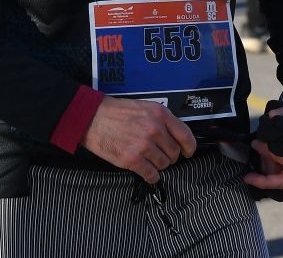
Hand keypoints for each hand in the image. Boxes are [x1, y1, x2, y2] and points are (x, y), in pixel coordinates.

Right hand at [80, 96, 195, 183]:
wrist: (92, 118)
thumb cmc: (116, 112)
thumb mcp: (144, 107)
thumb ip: (161, 120)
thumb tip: (175, 137)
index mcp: (159, 114)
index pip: (185, 135)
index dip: (189, 147)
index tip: (188, 152)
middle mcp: (154, 129)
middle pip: (174, 153)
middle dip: (169, 156)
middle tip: (159, 154)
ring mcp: (144, 146)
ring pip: (163, 165)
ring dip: (158, 165)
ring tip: (148, 159)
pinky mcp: (132, 160)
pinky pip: (151, 175)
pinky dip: (151, 176)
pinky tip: (146, 172)